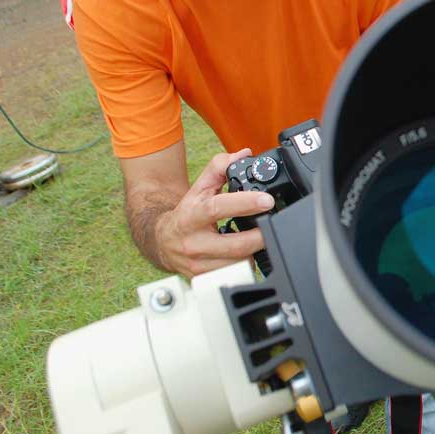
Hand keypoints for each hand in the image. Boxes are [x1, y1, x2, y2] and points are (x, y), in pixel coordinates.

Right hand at [155, 148, 273, 277]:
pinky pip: (234, 274)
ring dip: (254, 251)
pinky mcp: (204, 279)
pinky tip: (244, 254)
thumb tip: (243, 154)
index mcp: (191, 216)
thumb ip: (219, 167)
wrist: (162, 241)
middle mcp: (193, 243)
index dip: (245, 203)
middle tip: (272, 224)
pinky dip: (245, 264)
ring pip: (238, 263)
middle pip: (236, 244)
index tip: (267, 200)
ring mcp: (198, 264)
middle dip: (260, 235)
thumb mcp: (199, 188)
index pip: (218, 208)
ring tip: (256, 238)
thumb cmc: (186, 213)